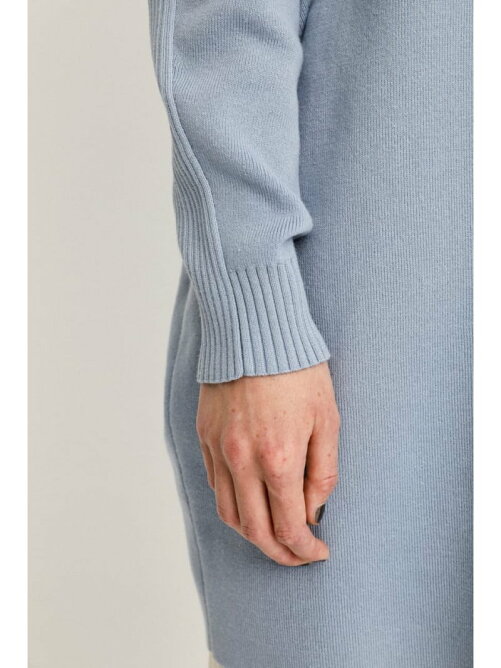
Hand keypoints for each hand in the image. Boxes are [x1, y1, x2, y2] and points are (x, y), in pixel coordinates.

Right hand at [196, 361, 339, 565]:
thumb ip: (323, 472)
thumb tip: (313, 511)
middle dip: (279, 552)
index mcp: (278, 458)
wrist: (256, 330)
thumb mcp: (328, 419)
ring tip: (273, 534)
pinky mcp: (204, 435)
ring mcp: (218, 448)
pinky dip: (233, 503)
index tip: (318, 552)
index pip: (288, 525)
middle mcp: (242, 460)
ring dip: (252, 533)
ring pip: (229, 513)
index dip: (305, 548)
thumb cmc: (299, 371)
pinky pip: (215, 484)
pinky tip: (251, 500)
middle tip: (297, 555)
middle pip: (254, 530)